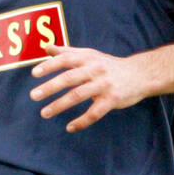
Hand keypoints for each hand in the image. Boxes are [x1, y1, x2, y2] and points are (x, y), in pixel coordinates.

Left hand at [29, 44, 146, 131]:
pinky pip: (94, 113)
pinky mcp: (112, 100)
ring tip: (44, 113)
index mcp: (88, 58)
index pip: (65, 60)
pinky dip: (81, 121)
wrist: (140, 74)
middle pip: (69, 78)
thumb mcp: (90, 55)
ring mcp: (104, 85)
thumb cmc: (109, 65)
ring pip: (78, 95)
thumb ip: (67, 52)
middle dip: (50, 87)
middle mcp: (95, 70)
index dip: (49, 66)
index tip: (34, 74)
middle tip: (33, 95)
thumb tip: (45, 47)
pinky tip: (70, 127)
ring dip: (59, 105)